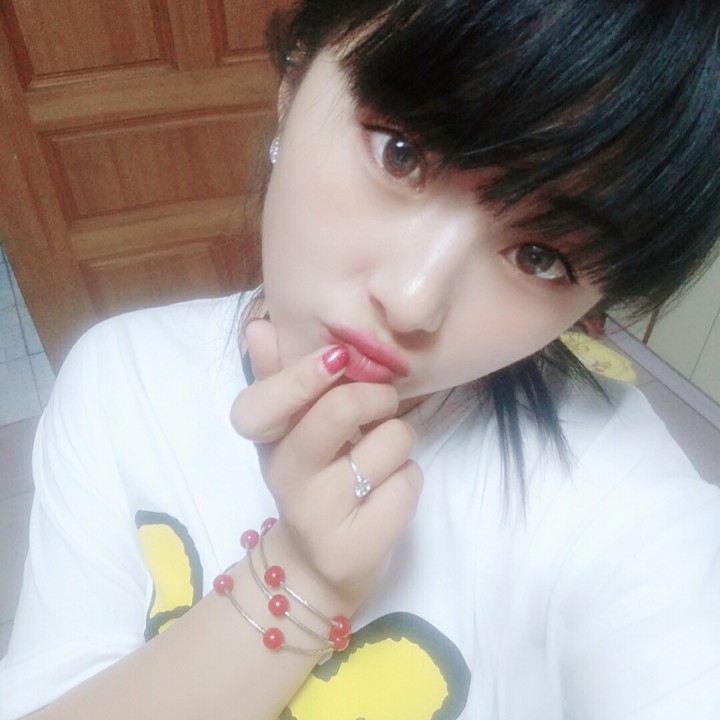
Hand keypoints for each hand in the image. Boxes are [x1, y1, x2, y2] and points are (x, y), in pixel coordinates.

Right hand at [231, 319, 422, 609]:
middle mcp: (284, 475)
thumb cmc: (311, 481)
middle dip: (379, 398)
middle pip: (342, 409)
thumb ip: (278, 376)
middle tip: (382, 406)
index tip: (339, 359)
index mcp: (267, 440)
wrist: (315, 564)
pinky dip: (408, 481)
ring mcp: (318, 514)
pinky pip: (409, 483)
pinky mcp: (355, 543)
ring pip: (391, 441)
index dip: (305, 373)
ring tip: (380, 461)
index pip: (266, 399)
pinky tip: (385, 496)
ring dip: (400, 443)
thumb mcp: (289, 431)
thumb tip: (259, 325)